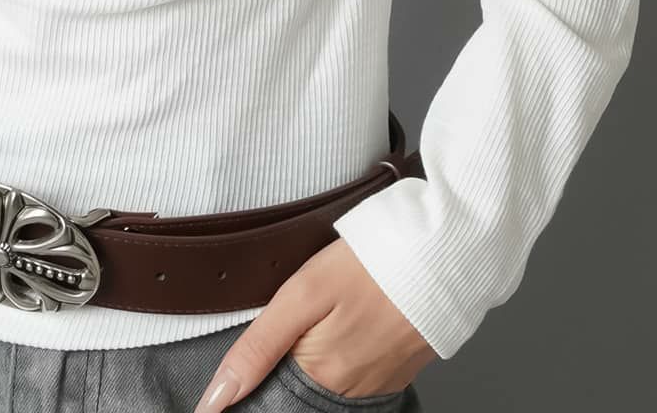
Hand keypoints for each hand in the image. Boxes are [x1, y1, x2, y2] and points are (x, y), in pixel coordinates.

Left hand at [195, 238, 437, 407]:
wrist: (439, 258)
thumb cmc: (369, 268)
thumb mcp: (301, 296)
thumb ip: (258, 346)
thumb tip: (217, 397)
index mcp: (320, 377)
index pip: (271, 397)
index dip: (252, 382)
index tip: (243, 367)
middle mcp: (348, 393)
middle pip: (299, 388)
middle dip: (284, 367)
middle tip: (298, 319)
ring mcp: (376, 384)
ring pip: (327, 382)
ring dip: (314, 360)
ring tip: (323, 317)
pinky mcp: (396, 371)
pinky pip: (356, 373)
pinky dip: (343, 354)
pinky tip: (346, 323)